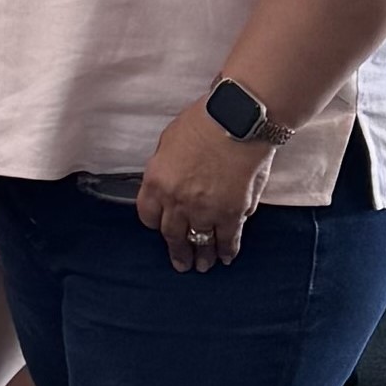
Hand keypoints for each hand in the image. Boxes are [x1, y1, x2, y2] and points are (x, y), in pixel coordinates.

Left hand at [135, 105, 273, 270]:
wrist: (237, 120)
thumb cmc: (203, 122)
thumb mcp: (168, 142)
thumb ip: (166, 168)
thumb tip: (171, 183)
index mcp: (156, 182)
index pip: (148, 216)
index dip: (156, 223)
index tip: (161, 227)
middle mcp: (176, 201)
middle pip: (172, 234)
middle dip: (177, 251)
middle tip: (181, 262)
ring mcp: (204, 210)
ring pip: (199, 242)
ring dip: (202, 256)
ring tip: (202, 266)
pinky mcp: (232, 213)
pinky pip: (227, 238)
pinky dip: (227, 250)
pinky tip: (226, 257)